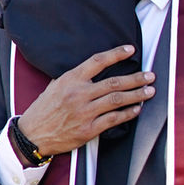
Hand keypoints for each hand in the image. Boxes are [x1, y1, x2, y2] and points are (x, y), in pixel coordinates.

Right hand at [17, 45, 155, 156]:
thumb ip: (75, 78)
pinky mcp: (88, 129)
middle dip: (136, 78)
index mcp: (71, 79)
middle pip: (114, 82)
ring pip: (117, 100)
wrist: (33, 134)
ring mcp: (85, 112)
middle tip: (150, 76)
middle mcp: (79, 94)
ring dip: (137, 95)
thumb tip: (94, 70)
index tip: (130, 50)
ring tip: (149, 91)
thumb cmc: (44, 109)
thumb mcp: (56, 86)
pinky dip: (127, 114)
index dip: (116, 54)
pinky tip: (136, 109)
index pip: (98, 61)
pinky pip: (113, 120)